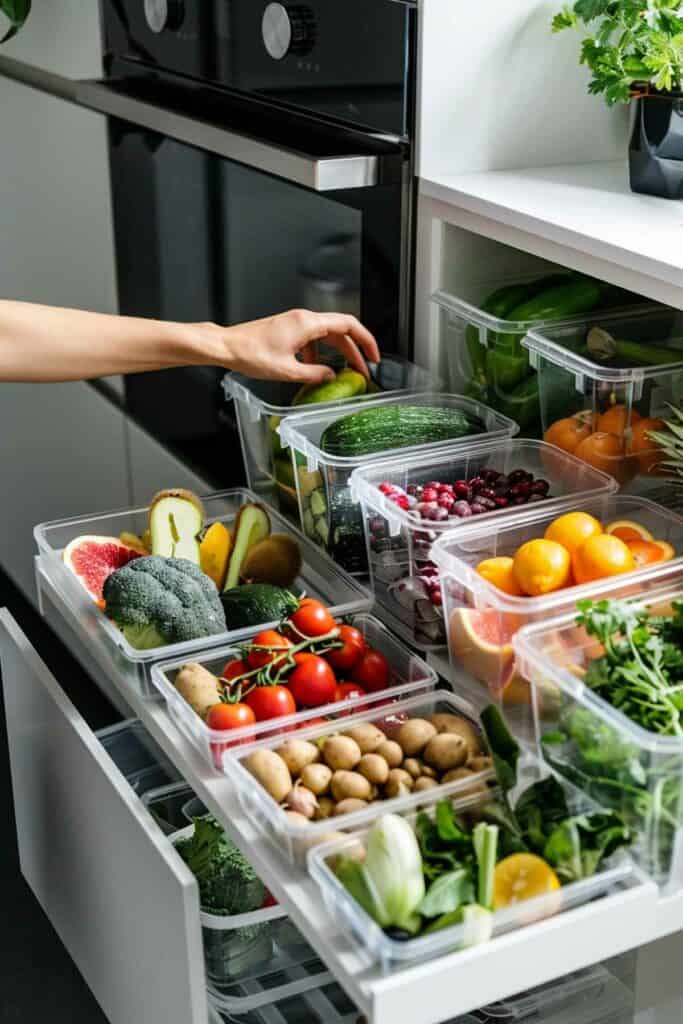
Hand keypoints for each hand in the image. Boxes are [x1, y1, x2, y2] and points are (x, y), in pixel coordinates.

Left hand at [219, 309, 379, 383]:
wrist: (226, 346)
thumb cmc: (250, 354)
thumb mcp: (287, 371)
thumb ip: (315, 374)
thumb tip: (331, 376)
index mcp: (308, 323)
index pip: (348, 325)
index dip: (366, 340)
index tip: (374, 355)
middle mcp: (304, 319)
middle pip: (341, 330)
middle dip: (355, 350)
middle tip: (364, 369)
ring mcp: (296, 322)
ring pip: (327, 335)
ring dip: (339, 352)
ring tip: (345, 371)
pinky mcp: (289, 329)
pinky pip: (313, 338)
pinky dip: (321, 352)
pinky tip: (317, 368)